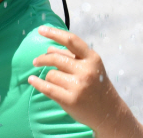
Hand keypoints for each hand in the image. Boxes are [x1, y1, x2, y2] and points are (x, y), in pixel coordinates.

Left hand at [28, 26, 142, 135]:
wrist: (110, 113)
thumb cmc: (96, 86)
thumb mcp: (90, 67)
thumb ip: (71, 56)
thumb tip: (49, 48)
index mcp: (92, 58)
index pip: (71, 41)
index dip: (54, 33)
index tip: (40, 30)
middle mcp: (86, 71)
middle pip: (55, 58)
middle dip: (43, 59)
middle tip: (35, 61)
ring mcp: (79, 86)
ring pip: (51, 74)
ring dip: (50, 77)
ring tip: (58, 83)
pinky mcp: (71, 100)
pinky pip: (47, 88)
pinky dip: (37, 83)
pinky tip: (32, 80)